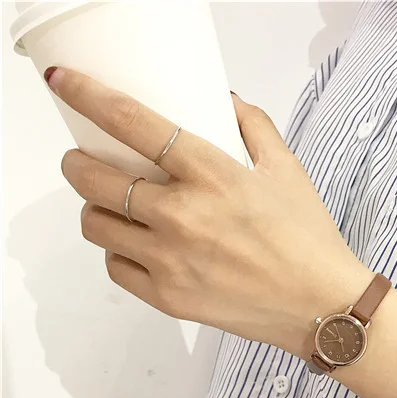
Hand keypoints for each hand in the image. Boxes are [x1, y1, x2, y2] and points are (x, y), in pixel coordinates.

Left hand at [51, 66, 372, 358]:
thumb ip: (253, 127)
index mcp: (212, 176)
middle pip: (94, 180)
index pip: (133, 123)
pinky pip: (116, 268)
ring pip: (96, 225)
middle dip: (78, 164)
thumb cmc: (308, 241)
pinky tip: (138, 247)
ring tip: (115, 208)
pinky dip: (118, 252)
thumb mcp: (288, 171)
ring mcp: (170, 261)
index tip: (68, 86)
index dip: (89, 96)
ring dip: (96, 209)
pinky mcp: (168, 297)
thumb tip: (223, 103)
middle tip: (86, 162)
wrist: (321, 306)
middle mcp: (182, 216)